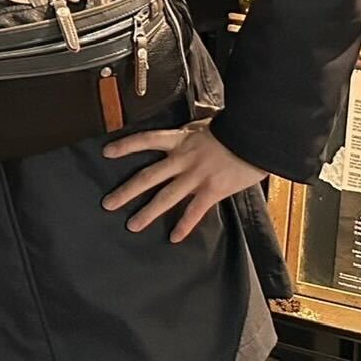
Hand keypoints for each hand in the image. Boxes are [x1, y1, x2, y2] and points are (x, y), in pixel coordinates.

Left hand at [101, 123, 264, 242]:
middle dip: (126, 191)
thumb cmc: (233, 127)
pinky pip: (194, 211)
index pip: (145, 140)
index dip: (125, 146)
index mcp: (179, 139)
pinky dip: (184, 225)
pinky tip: (174, 237)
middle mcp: (182, 159)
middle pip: (148, 176)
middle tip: (108, 203)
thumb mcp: (206, 123)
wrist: (254, 136)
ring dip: (147, 213)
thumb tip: (190, 130)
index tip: (107, 152)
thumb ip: (192, 132)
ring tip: (132, 225)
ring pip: (166, 197)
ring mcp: (196, 176)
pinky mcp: (212, 190)